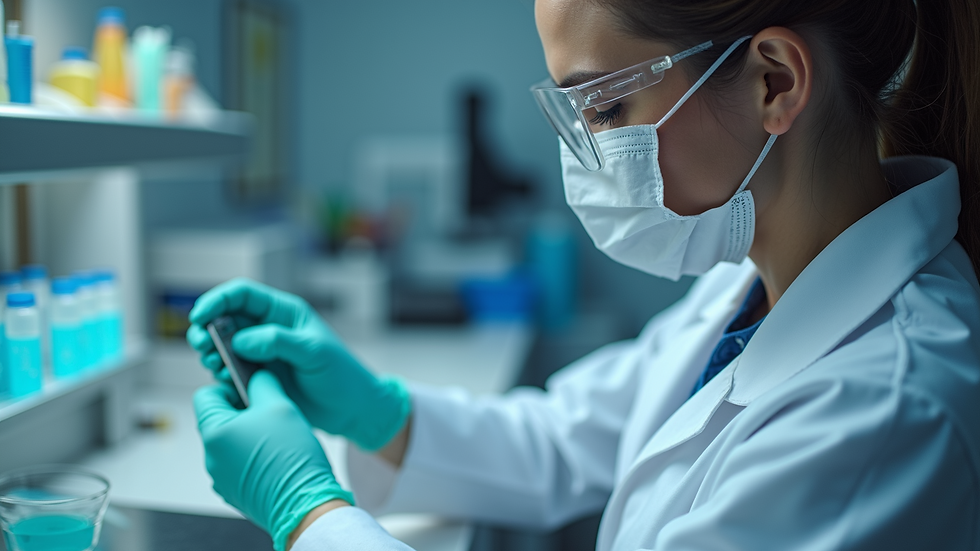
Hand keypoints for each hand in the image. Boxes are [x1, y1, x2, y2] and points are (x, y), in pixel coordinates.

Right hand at [186, 278, 410, 450]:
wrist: (351, 410)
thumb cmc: (341, 375)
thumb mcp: (314, 353)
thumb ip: (277, 342)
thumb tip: (241, 339)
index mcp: (284, 313)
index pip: (243, 294)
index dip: (218, 300)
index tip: (200, 316)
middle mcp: (268, 329)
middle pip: (225, 318)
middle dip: (207, 329)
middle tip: (203, 345)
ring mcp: (261, 354)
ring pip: (223, 345)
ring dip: (212, 353)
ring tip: (216, 366)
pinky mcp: (257, 377)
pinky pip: (229, 371)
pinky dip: (221, 374)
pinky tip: (227, 382)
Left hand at [194, 370, 353, 550]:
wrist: (305, 503)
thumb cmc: (291, 457)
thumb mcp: (279, 405)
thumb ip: (262, 382)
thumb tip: (256, 375)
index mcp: (215, 432)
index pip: (206, 394)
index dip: (229, 387)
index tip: (252, 391)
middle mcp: (211, 457)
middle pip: (219, 419)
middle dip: (244, 412)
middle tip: (271, 414)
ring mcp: (221, 477)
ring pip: (231, 442)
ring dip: (250, 435)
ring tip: (277, 439)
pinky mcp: (234, 492)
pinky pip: (239, 464)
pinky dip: (254, 457)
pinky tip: (276, 459)